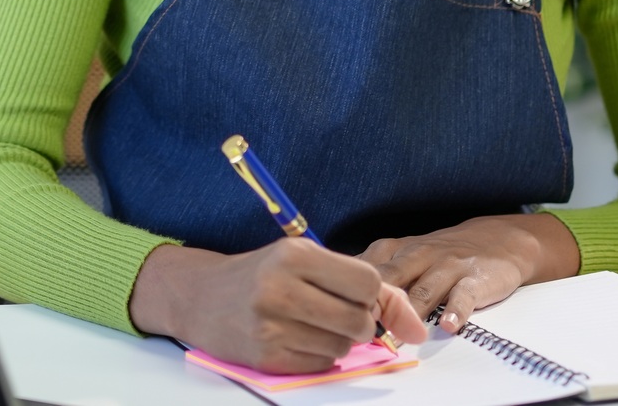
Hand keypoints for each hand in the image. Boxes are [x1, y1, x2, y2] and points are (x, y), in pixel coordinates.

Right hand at [128, 240, 426, 373]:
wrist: (200, 296)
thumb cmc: (261, 274)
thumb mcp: (306, 262)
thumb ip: (364, 287)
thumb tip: (418, 329)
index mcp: (294, 253)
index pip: (367, 282)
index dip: (368, 294)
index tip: (349, 293)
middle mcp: (281, 286)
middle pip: (359, 319)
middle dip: (357, 321)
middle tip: (330, 310)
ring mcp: (271, 324)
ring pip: (343, 346)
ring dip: (336, 340)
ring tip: (307, 323)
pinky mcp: (265, 355)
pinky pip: (321, 365)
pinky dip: (317, 356)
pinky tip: (293, 338)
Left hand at [359, 213, 580, 331]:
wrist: (496, 239)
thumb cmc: (439, 255)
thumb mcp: (402, 255)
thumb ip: (373, 276)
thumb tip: (337, 301)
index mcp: (394, 250)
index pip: (365, 267)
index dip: (348, 288)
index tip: (334, 307)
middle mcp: (417, 255)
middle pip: (389, 277)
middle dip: (372, 300)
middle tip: (357, 323)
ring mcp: (446, 266)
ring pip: (423, 289)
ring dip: (408, 311)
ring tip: (396, 335)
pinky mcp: (475, 279)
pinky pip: (463, 296)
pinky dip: (455, 310)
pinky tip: (447, 325)